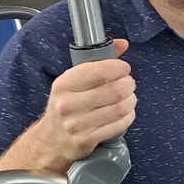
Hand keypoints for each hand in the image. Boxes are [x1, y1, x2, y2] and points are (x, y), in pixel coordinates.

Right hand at [34, 39, 135, 162]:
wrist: (52, 138)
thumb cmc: (68, 103)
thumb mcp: (74, 79)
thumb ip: (100, 59)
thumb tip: (123, 43)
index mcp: (64, 84)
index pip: (99, 72)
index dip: (119, 68)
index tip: (124, 68)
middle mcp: (68, 104)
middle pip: (115, 90)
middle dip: (128, 84)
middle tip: (128, 83)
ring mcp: (77, 124)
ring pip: (120, 108)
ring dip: (131, 100)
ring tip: (128, 97)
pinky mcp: (87, 140)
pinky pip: (120, 125)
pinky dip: (128, 116)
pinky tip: (124, 112)